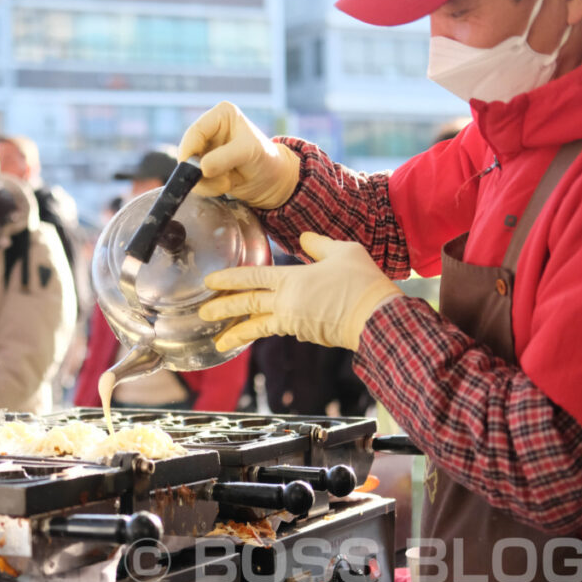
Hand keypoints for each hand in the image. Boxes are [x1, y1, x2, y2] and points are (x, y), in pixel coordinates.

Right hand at [178, 101, 300, 208]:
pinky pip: (194, 180)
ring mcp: (206, 149)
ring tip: (228, 182)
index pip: (195, 131)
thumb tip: (200, 168)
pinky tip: (226, 185)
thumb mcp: (248, 153)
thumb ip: (223, 158)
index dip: (191, 151)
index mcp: (222, 114)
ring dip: (205, 182)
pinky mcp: (204, 166)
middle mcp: (211, 129)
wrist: (272, 181)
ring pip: (188, 168)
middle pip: (187, 150)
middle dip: (200, 170)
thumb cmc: (266, 159)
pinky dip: (208, 188)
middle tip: (222, 181)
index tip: (197, 171)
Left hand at [199, 232, 402, 351]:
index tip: (209, 283)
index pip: (251, 277)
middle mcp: (286, 303)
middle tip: (201, 314)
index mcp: (291, 279)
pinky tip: (262, 330)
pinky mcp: (306, 334)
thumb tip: (304, 238)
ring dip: (237, 333)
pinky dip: (268, 330)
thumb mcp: (342, 252)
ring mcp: (295, 321)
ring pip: (259, 326)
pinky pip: (281, 330)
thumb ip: (319, 245)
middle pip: (247, 304)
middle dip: (221, 309)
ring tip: (219, 342)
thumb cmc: (362, 282)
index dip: (228, 279)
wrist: (379, 319)